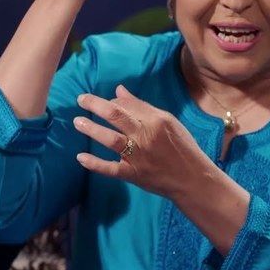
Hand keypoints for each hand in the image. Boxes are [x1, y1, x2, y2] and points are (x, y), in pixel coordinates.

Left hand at [73, 84, 206, 198]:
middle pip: (116, 116)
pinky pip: (111, 169)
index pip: (127, 105)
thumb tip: (119, 90)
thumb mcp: (167, 121)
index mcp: (156, 120)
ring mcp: (138, 156)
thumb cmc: (181, 147)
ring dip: (92, 129)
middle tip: (80, 99)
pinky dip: (95, 164)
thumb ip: (142, 106)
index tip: (101, 100)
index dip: (112, 100)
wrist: (192, 179)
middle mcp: (146, 136)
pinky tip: (80, 157)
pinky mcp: (133, 174)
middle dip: (95, 105)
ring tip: (77, 122)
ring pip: (111, 140)